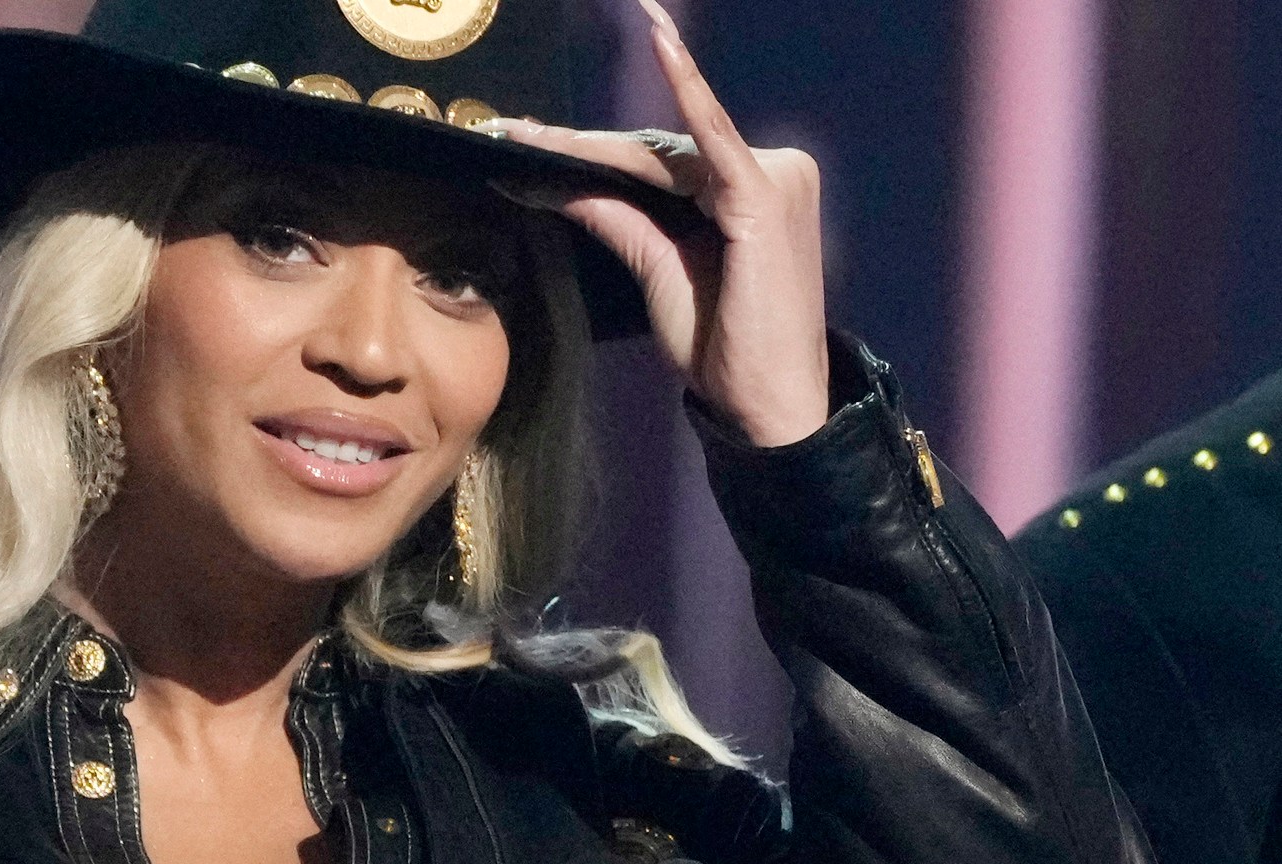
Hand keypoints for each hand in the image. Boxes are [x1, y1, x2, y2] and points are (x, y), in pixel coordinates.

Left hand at [487, 0, 829, 447]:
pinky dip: (685, 90)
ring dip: (589, 146)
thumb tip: (562, 186)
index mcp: (744, 192)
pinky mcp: (764, 195)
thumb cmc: (722, 345)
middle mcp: (768, 171)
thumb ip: (620, 221)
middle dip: (579, 148)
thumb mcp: (658, 272)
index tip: (529, 138)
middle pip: (656, 153)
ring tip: (523, 132)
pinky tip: (661, 42)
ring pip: (662, 153)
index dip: (590, 152)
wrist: (770, 402)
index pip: (658, 161)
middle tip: (510, 129)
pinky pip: (712, 137)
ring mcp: (772, 177)